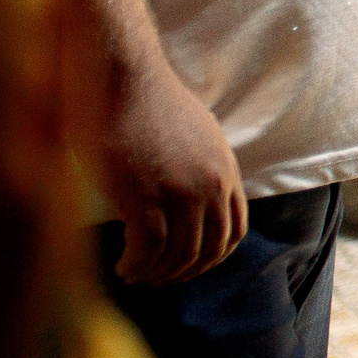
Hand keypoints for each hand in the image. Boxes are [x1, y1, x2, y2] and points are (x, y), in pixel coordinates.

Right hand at [97, 59, 246, 285]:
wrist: (124, 78)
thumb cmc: (149, 106)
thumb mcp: (196, 139)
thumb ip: (202, 171)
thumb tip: (193, 204)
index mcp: (226, 170)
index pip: (233, 231)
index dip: (210, 258)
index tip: (186, 267)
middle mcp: (211, 183)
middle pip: (209, 248)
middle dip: (183, 272)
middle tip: (157, 279)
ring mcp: (180, 190)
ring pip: (179, 253)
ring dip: (157, 273)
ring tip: (135, 275)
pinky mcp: (145, 194)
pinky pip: (149, 247)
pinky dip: (137, 264)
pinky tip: (123, 266)